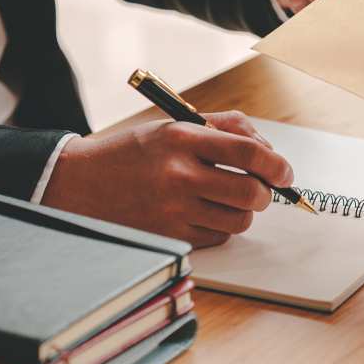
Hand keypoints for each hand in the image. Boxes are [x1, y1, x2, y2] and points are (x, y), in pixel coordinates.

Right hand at [41, 111, 293, 247]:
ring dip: (244, 211)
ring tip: (228, 199)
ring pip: (238, 220)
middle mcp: (177, 175)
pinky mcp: (167, 236)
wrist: (78, 183)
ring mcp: (171, 210)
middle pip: (250, 192)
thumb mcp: (174, 125)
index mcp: (181, 139)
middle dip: (265, 192)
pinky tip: (204, 212)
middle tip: (261, 188)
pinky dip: (221, 227)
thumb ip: (226, 129)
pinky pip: (217, 237)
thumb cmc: (136, 152)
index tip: (285, 172)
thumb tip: (268, 150)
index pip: (248, 153)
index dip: (276, 165)